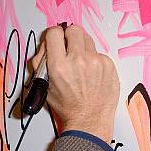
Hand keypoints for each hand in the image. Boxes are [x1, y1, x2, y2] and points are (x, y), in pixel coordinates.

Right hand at [30, 25, 118, 141]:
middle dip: (69, 37)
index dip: (54, 35)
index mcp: (59, 66)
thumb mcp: (45, 85)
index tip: (55, 39)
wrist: (89, 120)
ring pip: (87, 39)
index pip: (54, 33)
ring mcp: (96, 62)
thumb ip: (42, 62)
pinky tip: (91, 73)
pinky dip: (94, 60)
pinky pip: (99, 53)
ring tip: (80, 63)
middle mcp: (78, 60)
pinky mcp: (108, 65)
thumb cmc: (68, 107)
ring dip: (82, 47)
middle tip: (68, 47)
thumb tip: (47, 46)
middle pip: (74, 30)